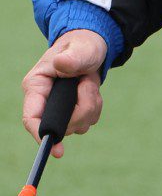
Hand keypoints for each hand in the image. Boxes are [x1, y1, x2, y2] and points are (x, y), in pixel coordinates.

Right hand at [22, 29, 107, 157]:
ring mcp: (59, 109)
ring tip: (89, 81)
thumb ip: (72, 58)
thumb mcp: (81, 48)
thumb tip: (62, 64)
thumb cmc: (83, 45)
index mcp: (36, 85)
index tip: (58, 150)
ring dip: (90, 106)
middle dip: (79, 112)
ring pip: (77, 125)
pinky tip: (92, 88)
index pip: (32, 118)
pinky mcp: (72, 113)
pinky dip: (95, 106)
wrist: (93, 47)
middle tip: (88, 85)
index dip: (41, 135)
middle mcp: (44, 101)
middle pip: (60, 126)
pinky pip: (87, 121)